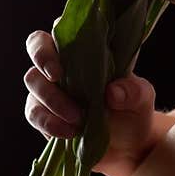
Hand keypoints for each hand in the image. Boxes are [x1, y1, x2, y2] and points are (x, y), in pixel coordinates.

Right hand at [24, 29, 155, 175]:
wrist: (127, 146)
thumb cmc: (133, 110)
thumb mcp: (142, 99)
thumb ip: (133, 92)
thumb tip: (113, 92)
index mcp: (86, 49)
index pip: (61, 29)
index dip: (57, 36)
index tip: (64, 58)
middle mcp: (63, 63)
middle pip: (37, 48)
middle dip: (43, 61)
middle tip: (57, 78)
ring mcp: (49, 87)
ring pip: (33, 81)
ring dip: (52, 100)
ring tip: (78, 119)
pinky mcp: (43, 113)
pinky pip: (34, 112)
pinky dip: (49, 122)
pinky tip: (70, 132)